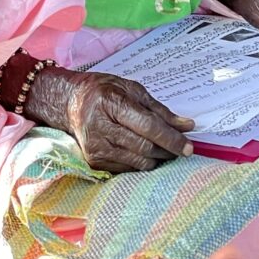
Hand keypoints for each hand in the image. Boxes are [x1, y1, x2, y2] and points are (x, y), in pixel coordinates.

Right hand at [25, 66, 193, 173]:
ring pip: (138, 161)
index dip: (171, 138)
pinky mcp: (94, 161)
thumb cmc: (103, 92)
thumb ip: (159, 110)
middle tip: (181, 148)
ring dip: (157, 158)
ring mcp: (95, 147)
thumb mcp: (131, 90)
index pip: (147, 126)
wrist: (70, 103)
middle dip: (167, 150)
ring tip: (163, 149)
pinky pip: (127, 168)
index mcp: (110, 103)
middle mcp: (99, 127)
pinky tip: (144, 152)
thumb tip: (187, 126)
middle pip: (144, 146)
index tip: (189, 146)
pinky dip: (141, 162)